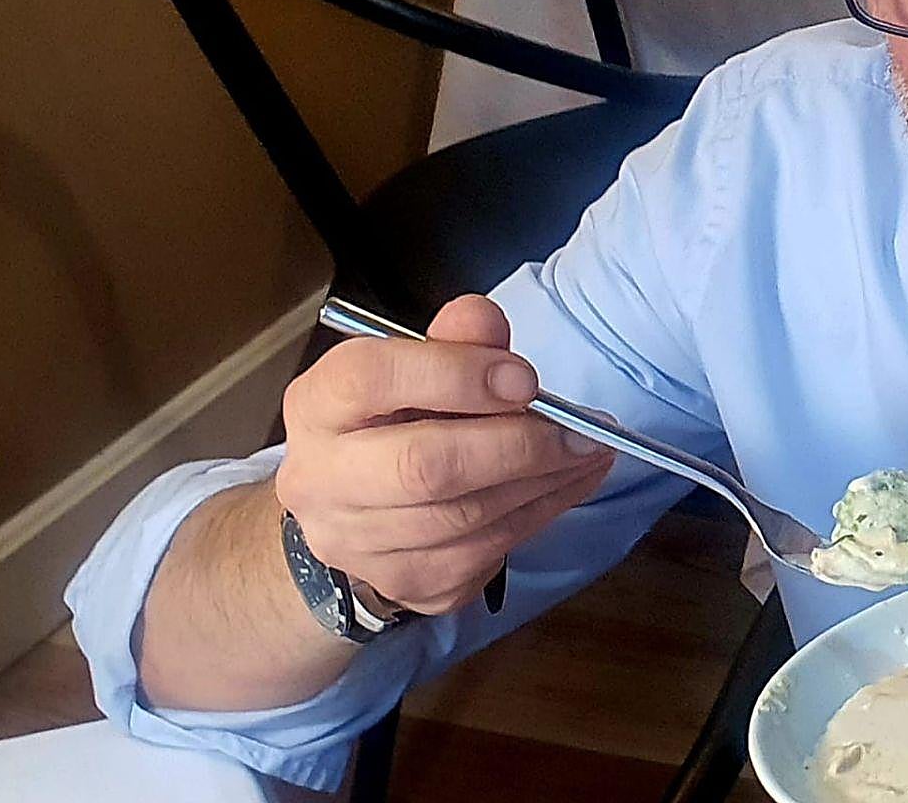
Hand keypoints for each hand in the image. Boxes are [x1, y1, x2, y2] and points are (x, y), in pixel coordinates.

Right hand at [273, 295, 614, 614]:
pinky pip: (485, 552)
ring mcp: (356, 544)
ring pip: (463, 518)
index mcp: (318, 404)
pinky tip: (570, 482)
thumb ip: (455, 338)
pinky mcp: (405, 584)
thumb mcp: (417, 364)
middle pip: (422, 467)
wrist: (358, 507)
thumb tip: (486, 323)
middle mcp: (319, 480)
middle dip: (517, 445)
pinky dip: (541, 513)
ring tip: (590, 450)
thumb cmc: (397, 417)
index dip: (455, 375)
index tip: (525, 379)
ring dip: (543, 482)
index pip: (371, 379)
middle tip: (578, 429)